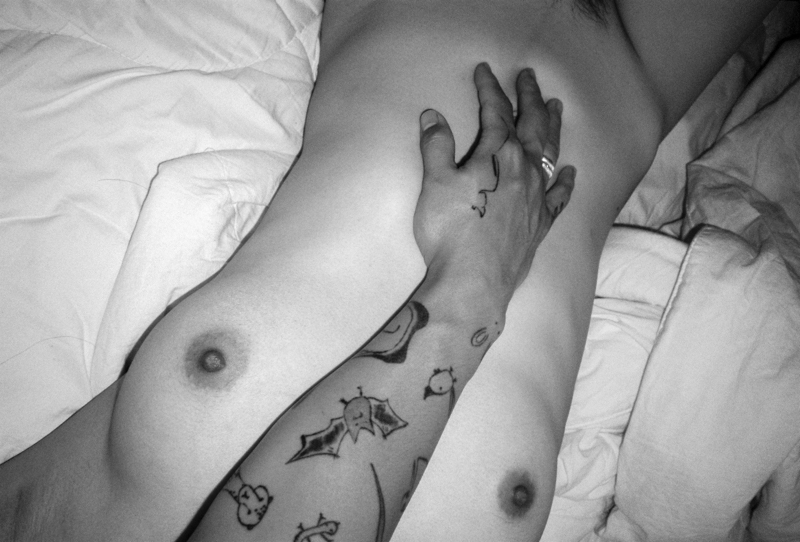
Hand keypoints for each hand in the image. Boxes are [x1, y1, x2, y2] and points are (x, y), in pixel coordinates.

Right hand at [413, 63, 574, 301]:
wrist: (474, 282)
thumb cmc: (450, 231)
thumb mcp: (434, 183)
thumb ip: (436, 146)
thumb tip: (433, 116)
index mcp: (498, 154)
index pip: (495, 111)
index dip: (489, 88)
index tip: (485, 70)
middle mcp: (525, 170)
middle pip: (531, 124)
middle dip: (529, 97)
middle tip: (529, 76)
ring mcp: (537, 197)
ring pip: (551, 153)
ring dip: (553, 127)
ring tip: (557, 106)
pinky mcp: (541, 224)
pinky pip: (560, 196)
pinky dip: (567, 181)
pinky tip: (572, 172)